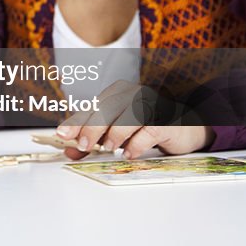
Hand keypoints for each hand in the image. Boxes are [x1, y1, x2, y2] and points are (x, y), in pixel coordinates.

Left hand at [55, 80, 213, 159]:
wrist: (182, 126)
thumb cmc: (144, 126)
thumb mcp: (115, 131)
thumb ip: (94, 140)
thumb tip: (70, 151)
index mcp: (117, 92)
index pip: (93, 107)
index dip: (77, 122)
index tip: (63, 135)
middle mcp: (133, 93)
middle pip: (108, 109)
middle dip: (92, 128)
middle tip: (84, 145)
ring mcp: (152, 104)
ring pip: (128, 117)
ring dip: (115, 134)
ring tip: (109, 148)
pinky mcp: (166, 120)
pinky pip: (149, 131)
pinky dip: (136, 144)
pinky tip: (129, 153)